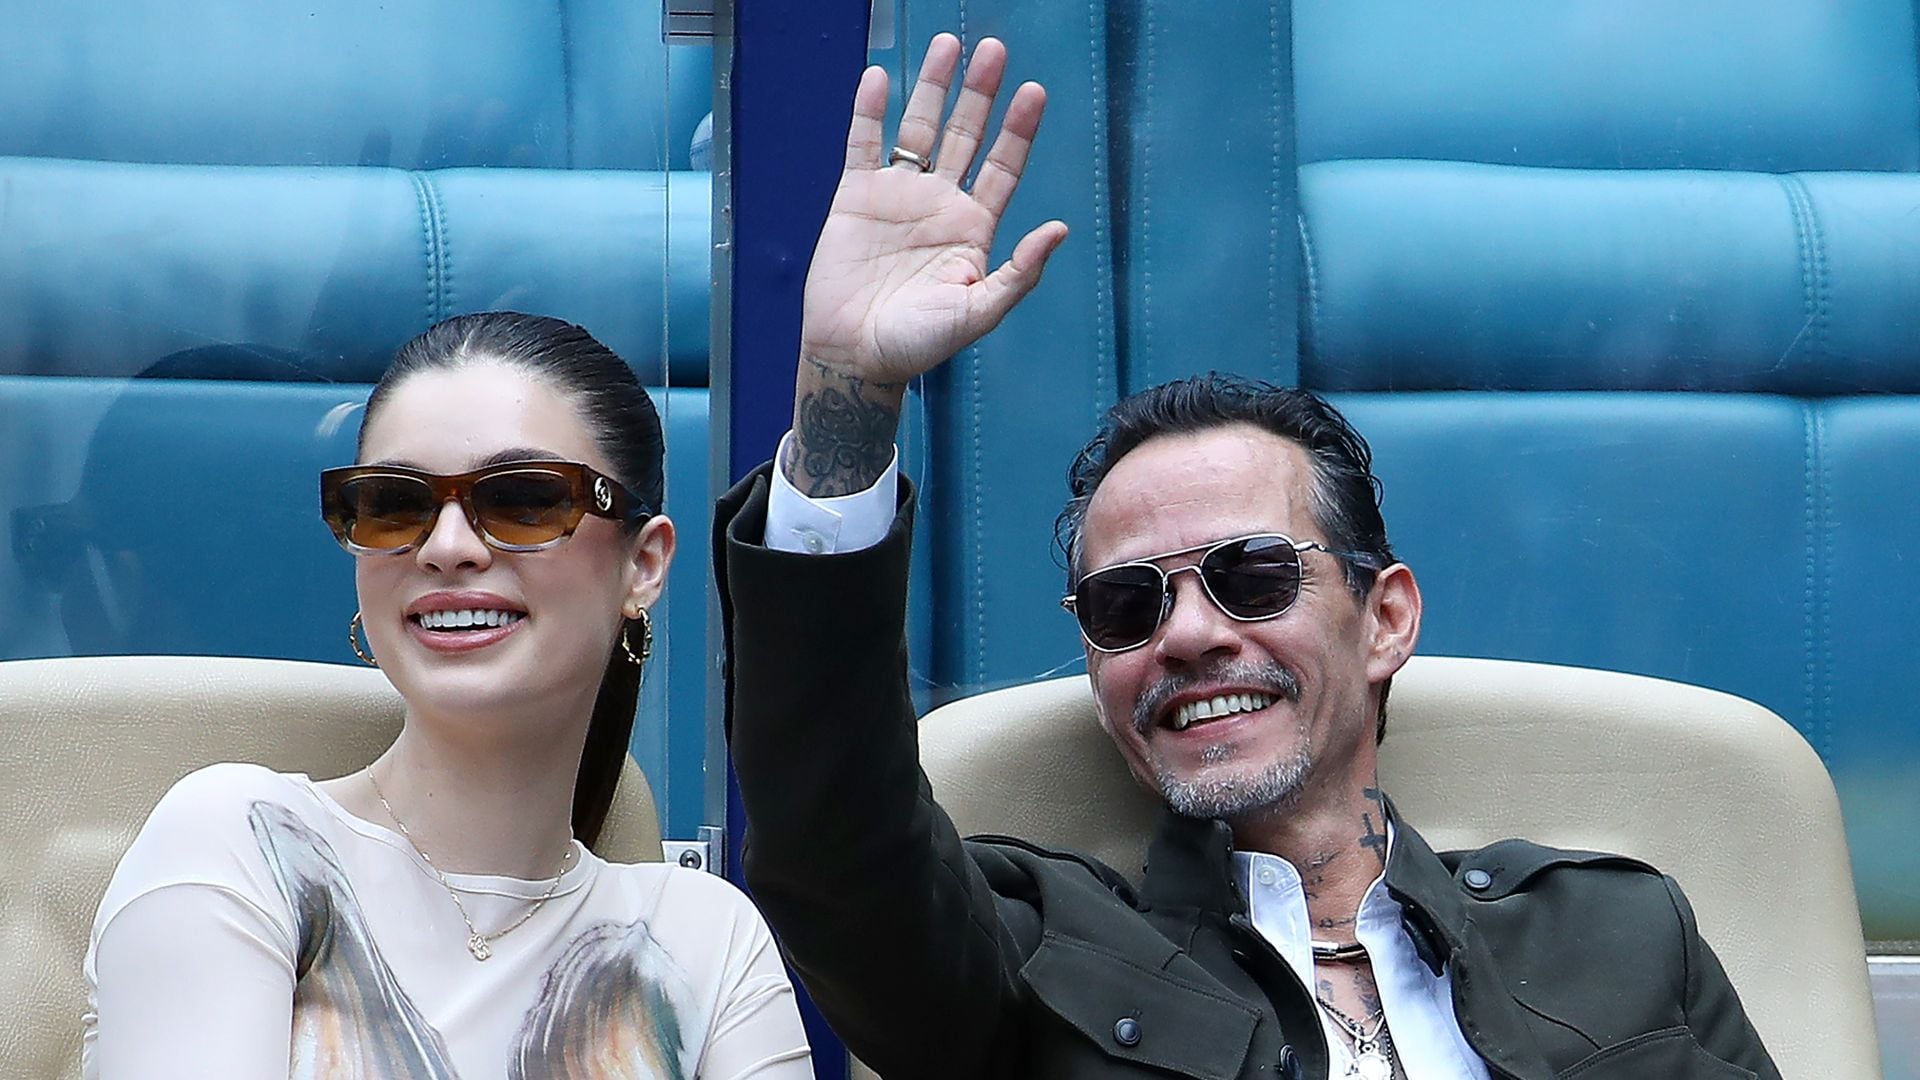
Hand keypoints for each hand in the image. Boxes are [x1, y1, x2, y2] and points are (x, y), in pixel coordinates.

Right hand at [786, 35, 1067, 495]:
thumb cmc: (918, 345)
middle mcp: (939, 205)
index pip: (1003, 167)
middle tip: (995, 49)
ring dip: (933, 88)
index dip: (1018, 130)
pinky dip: (870, 111)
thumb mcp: (979, 313)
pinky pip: (863, 144)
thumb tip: (1059, 229)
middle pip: (966, 136)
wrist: (853, 357)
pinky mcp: (855, 197)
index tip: (1034, 92)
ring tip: (949, 45)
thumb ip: (1020, 273)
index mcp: (974, 229)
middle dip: (980, 94)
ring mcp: (897, 197)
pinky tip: (879, 77)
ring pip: (918, 129)